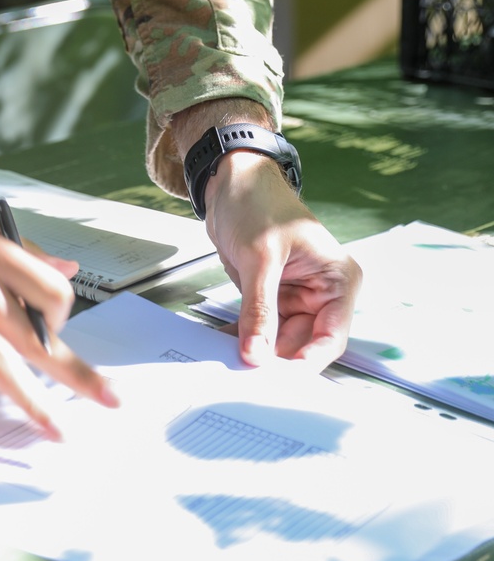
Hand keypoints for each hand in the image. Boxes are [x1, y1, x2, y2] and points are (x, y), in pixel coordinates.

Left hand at [203, 150, 361, 370]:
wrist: (229, 179)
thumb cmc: (258, 201)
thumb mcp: (260, 256)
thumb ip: (259, 308)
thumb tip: (257, 355)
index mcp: (338, 280)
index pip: (330, 337)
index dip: (306, 363)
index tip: (278, 381)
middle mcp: (322, 293)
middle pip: (304, 345)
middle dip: (276, 361)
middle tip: (247, 380)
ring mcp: (295, 297)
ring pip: (280, 342)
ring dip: (257, 352)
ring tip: (230, 365)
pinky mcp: (271, 297)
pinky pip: (260, 328)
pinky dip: (244, 337)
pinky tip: (222, 346)